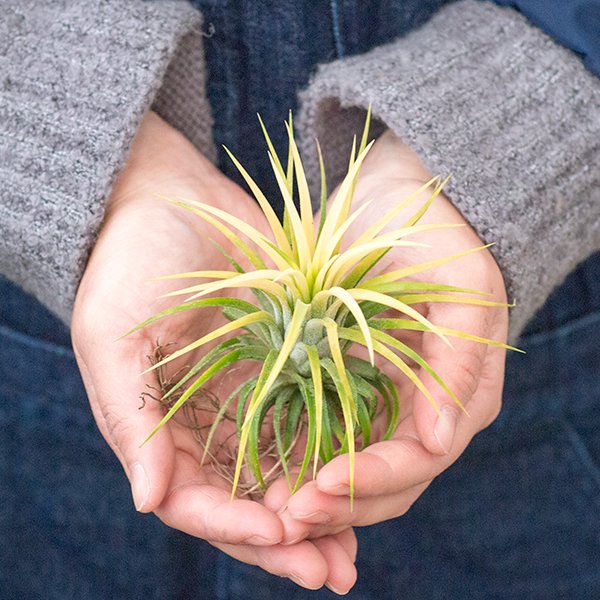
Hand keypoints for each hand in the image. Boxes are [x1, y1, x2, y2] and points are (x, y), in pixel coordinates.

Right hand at [71, 111, 356, 592]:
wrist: (171, 199)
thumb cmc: (131, 263)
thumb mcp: (114, 337)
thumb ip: (133, 419)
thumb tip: (151, 502)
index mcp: (160, 429)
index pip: (194, 500)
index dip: (234, 525)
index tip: (278, 534)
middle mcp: (205, 426)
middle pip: (245, 502)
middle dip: (285, 542)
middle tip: (331, 572)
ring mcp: (246, 399)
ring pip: (283, 476)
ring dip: (316, 517)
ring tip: (352, 553)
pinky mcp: (283, 368)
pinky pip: (310, 426)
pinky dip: (332, 461)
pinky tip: (364, 483)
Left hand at [265, 130, 508, 552]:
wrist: (392, 203)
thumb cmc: (434, 237)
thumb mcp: (462, 288)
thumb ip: (460, 362)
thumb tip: (442, 441)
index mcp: (458, 396)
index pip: (420, 460)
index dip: (373, 480)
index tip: (321, 485)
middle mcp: (422, 412)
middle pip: (386, 483)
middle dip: (339, 504)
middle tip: (284, 515)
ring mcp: (383, 404)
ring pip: (353, 473)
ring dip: (315, 498)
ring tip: (269, 512)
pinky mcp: (345, 389)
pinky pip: (323, 442)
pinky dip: (300, 465)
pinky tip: (266, 479)